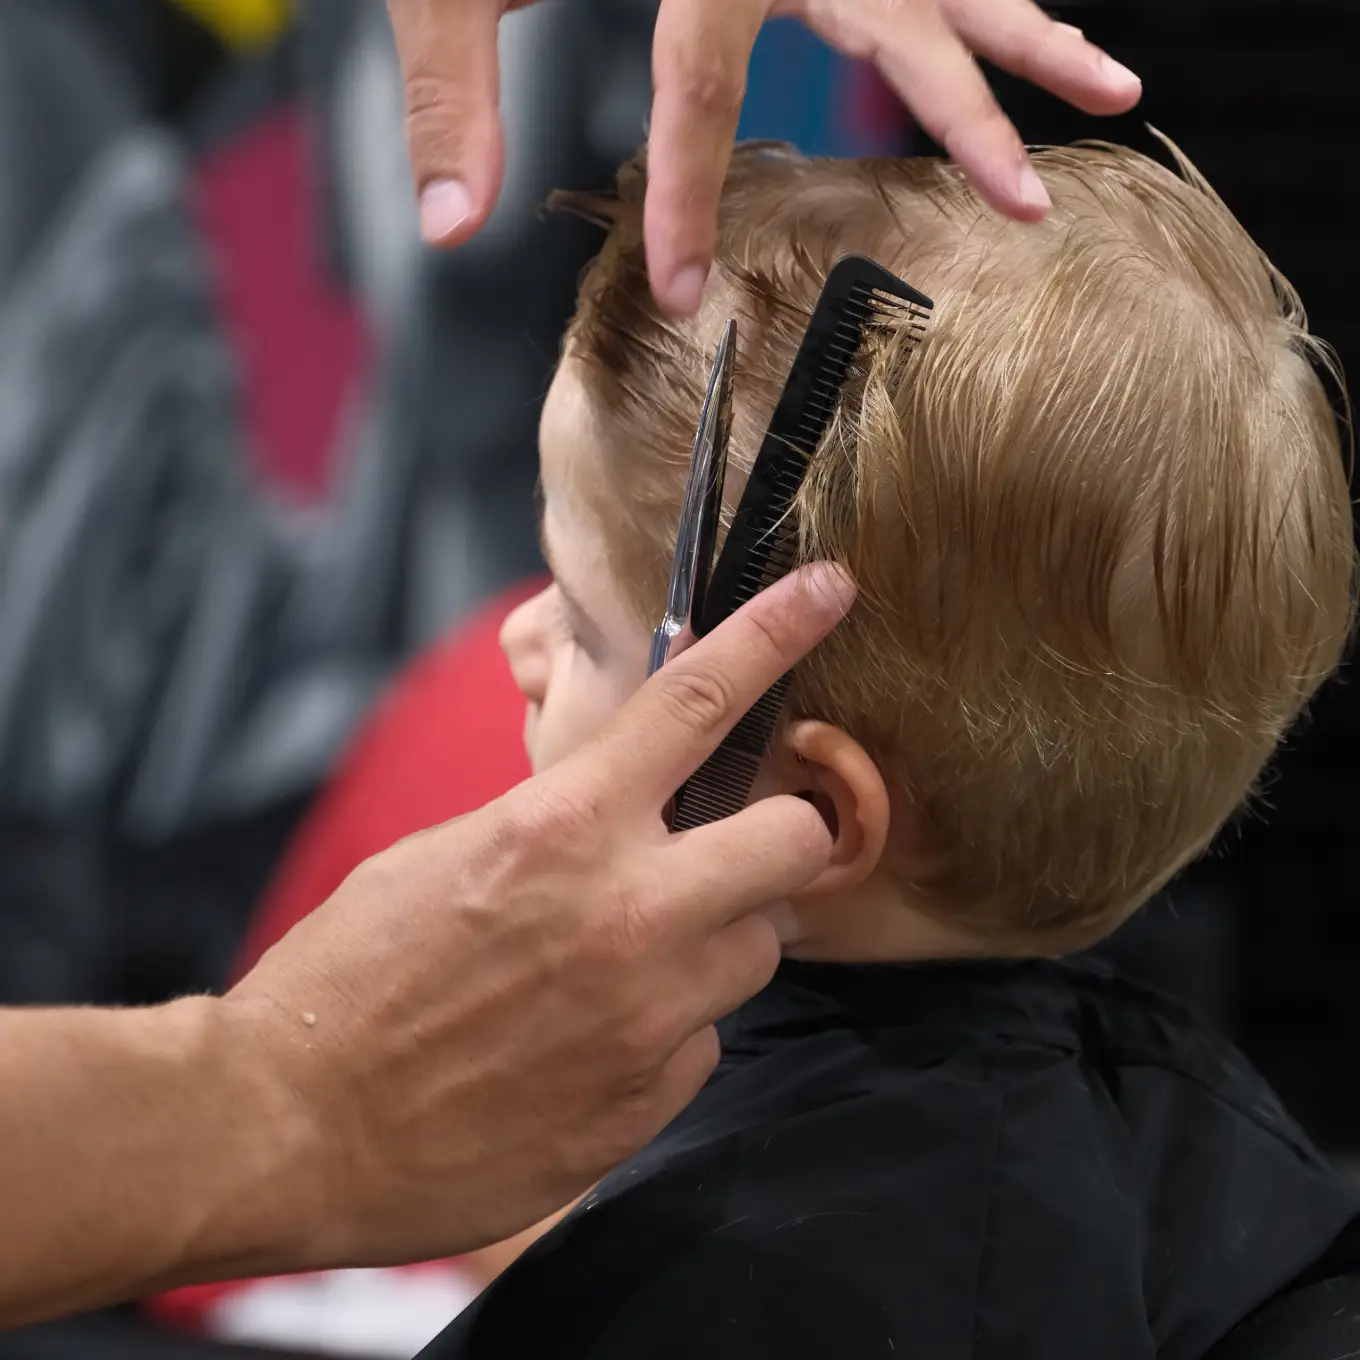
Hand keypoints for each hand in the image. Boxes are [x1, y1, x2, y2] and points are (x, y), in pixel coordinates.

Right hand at [225, 563, 853, 1267]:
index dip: (777, 632)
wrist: (291, 1127)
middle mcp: (628, 912)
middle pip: (795, 838)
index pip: (699, 701)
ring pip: (760, 946)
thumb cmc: (348, 975)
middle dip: (781, 833)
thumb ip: (556, 823)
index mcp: (564, 826)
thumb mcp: (445, 855)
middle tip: (739, 847)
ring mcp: (649, 1014)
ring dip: (719, 938)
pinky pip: (705, 1040)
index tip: (829, 589)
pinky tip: (596, 1041)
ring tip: (633, 959)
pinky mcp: (647, 1099)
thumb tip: (624, 810)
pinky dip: (670, 1030)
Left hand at [387, 0, 1141, 313]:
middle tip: (1030, 203)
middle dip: (968, 121)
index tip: (682, 288)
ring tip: (1113, 93)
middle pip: (900, 26)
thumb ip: (450, 85)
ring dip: (1028, 36)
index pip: (704, 92)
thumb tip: (452, 226)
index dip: (689, 196)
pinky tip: (1025, 19)